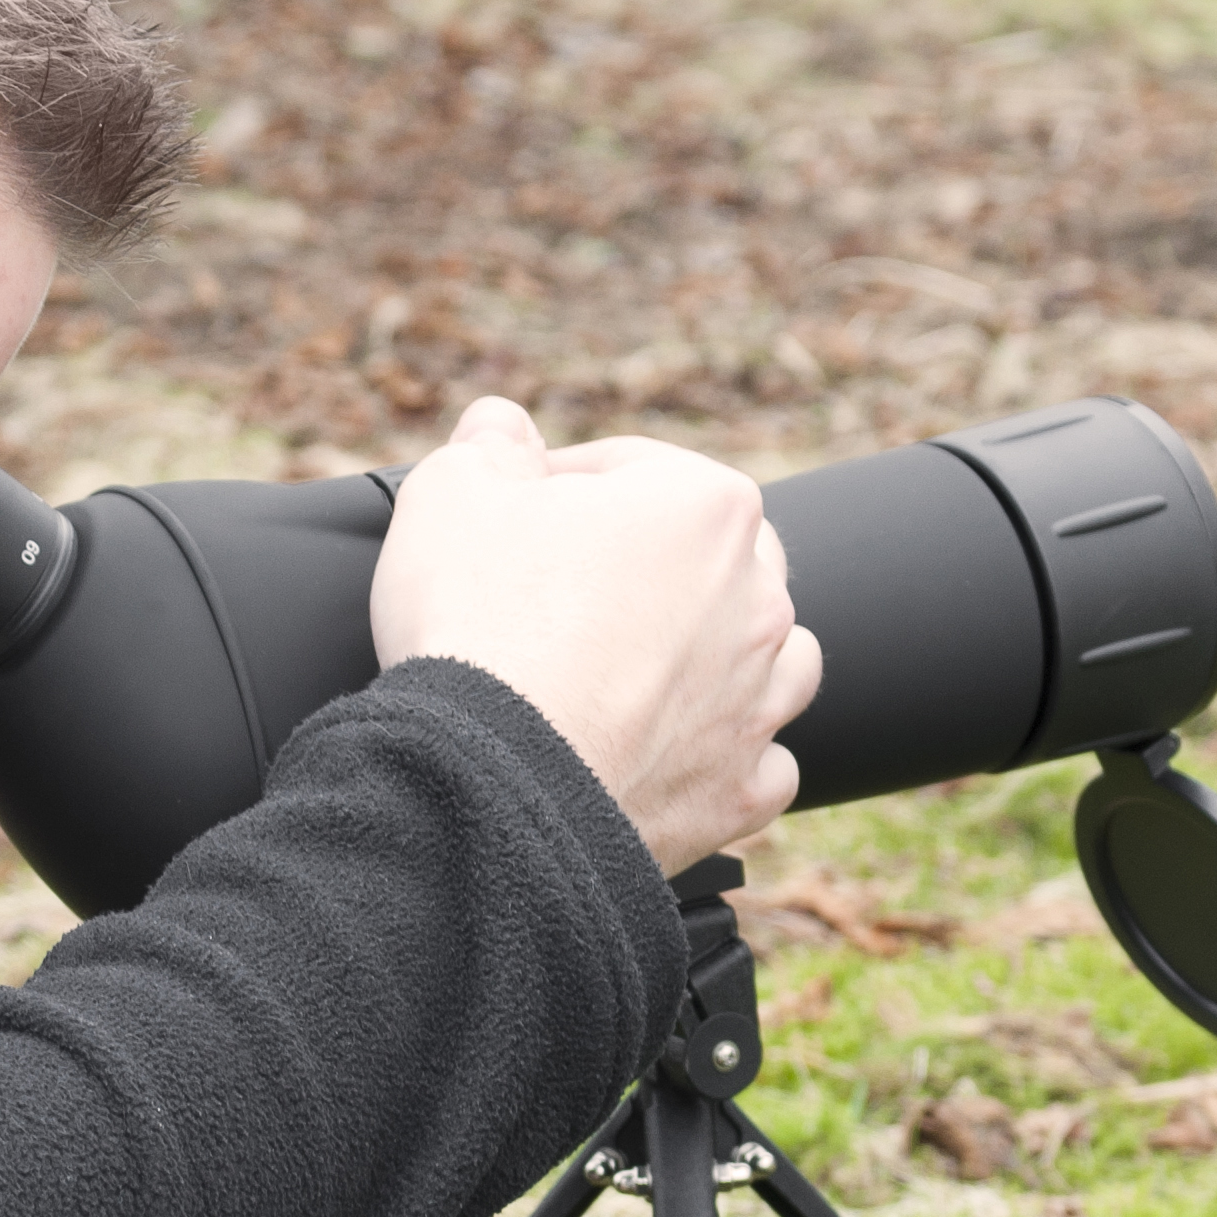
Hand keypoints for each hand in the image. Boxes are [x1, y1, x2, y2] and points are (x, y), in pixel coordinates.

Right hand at [372, 397, 826, 870]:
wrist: (494, 781)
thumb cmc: (478, 624)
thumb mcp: (453, 493)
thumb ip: (488, 446)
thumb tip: (501, 427)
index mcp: (707, 506)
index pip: (632, 471)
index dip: (557, 487)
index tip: (506, 518)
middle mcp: (759, 600)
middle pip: (707, 560)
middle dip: (642, 569)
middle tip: (555, 594)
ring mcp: (759, 700)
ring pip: (762, 658)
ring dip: (711, 656)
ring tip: (631, 671)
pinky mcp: (741, 790)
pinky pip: (756, 763)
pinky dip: (719, 755)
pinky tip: (666, 752)